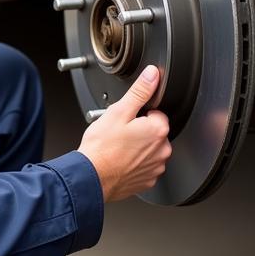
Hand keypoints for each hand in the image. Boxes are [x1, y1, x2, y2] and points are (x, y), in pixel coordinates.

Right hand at [78, 65, 171, 201]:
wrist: (91, 177)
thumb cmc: (102, 148)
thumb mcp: (119, 111)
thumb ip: (139, 91)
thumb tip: (153, 75)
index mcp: (158, 130)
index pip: (156, 113)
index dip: (139, 114)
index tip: (126, 121)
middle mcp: (162, 150)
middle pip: (154, 132)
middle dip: (140, 131)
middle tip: (120, 134)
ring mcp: (156, 167)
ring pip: (150, 150)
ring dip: (139, 148)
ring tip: (119, 148)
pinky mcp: (148, 180)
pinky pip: (145, 166)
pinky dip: (135, 163)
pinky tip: (121, 160)